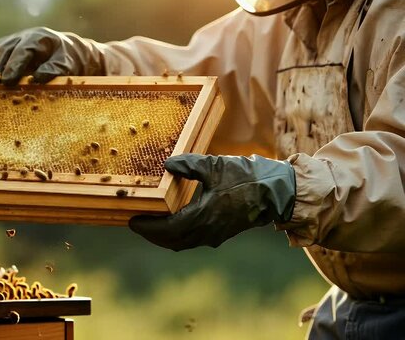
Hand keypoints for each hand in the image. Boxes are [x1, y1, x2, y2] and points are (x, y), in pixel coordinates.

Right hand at [0, 27, 106, 85]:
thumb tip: (35, 79)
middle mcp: (25, 35)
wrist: (69, 52)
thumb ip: (54, 70)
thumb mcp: (68, 66)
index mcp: (40, 38)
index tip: (8, 81)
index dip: (14, 65)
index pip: (23, 49)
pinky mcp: (8, 46)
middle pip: (7, 47)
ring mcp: (15, 39)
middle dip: (1, 66)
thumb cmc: (69, 60)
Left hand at [129, 154, 295, 250]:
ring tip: (150, 225)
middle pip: (171, 240)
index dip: (148, 227)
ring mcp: (215, 235)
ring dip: (164, 236)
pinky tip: (173, 224)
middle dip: (152, 234)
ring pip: (182, 242)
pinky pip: (192, 239)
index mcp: (203, 217)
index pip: (167, 229)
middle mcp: (207, 232)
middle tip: (137, 224)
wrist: (275, 192)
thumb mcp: (214, 165)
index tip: (132, 221)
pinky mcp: (221, 233)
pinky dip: (178, 235)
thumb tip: (167, 164)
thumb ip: (188, 165)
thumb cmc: (245, 177)